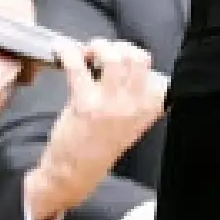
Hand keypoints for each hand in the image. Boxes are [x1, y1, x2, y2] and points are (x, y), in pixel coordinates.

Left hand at [25, 40, 164, 219]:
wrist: (75, 173)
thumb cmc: (100, 146)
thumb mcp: (134, 124)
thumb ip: (140, 97)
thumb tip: (130, 64)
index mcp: (150, 109)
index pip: (157, 72)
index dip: (138, 58)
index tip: (124, 59)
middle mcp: (134, 104)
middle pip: (137, 57)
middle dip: (119, 47)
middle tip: (104, 52)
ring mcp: (110, 104)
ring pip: (114, 57)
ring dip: (99, 47)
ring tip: (88, 51)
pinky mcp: (84, 103)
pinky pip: (78, 67)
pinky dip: (69, 52)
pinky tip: (62, 50)